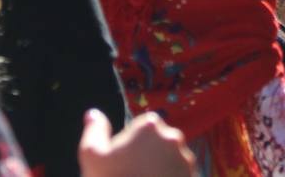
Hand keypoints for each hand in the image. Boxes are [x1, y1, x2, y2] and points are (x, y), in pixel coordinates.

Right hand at [79, 110, 194, 176]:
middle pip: (157, 143)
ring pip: (169, 159)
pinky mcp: (192, 176)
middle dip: (146, 156)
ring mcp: (186, 158)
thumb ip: (94, 130)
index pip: (140, 128)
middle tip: (130, 174)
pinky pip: (179, 175)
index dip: (128, 144)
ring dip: (159, 169)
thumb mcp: (92, 155)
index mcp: (150, 126)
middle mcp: (173, 137)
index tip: (121, 161)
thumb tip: (93, 114)